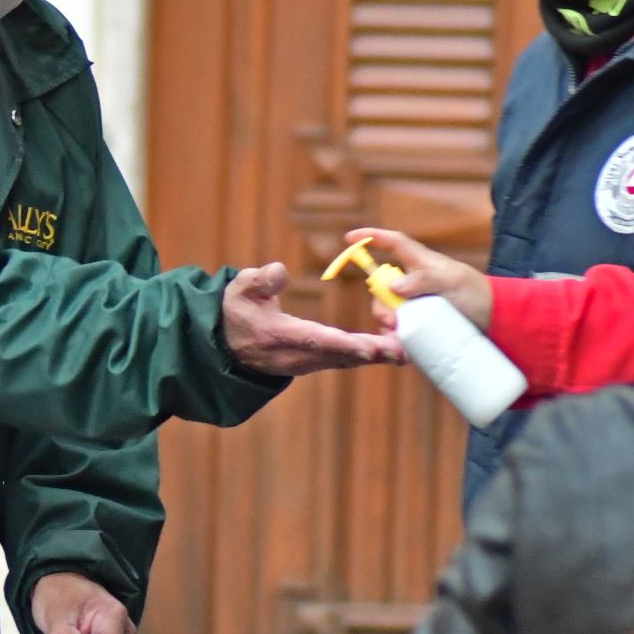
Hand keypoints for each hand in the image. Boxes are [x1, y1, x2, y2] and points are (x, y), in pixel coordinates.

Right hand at [221, 263, 402, 376]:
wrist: (228, 345)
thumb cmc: (237, 312)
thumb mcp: (239, 290)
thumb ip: (259, 281)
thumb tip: (280, 271)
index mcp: (279, 335)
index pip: (315, 340)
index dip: (343, 344)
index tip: (369, 347)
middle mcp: (296, 355)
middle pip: (339, 355)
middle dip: (370, 354)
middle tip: (401, 351)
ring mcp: (306, 362)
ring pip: (345, 360)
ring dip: (374, 357)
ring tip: (405, 351)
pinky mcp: (315, 362)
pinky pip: (344, 360)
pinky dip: (366, 356)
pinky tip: (391, 351)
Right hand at [340, 228, 491, 331]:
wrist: (496, 322)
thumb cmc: (477, 294)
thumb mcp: (452, 282)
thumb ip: (424, 280)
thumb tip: (392, 286)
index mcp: (420, 263)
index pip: (392, 244)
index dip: (370, 238)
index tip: (349, 237)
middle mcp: (413, 282)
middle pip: (382, 287)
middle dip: (380, 304)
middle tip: (393, 321)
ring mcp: (416, 304)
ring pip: (387, 311)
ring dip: (387, 325)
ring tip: (400, 339)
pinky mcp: (420, 325)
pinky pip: (398, 331)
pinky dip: (395, 340)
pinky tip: (400, 350)